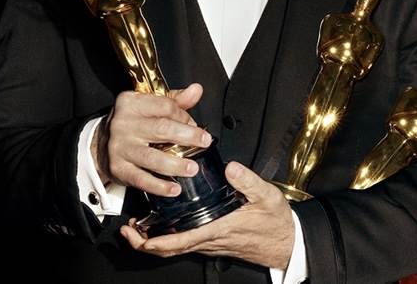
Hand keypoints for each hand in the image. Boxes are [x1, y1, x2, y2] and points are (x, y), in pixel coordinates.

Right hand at [92, 83, 211, 196]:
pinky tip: (174, 188)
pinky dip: (159, 186)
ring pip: (151, 157)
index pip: (164, 107)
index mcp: (132, 103)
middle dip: (187, 136)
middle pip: (160, 129)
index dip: (184, 116)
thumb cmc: (132, 122)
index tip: (196, 126)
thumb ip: (175, 100)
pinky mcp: (119, 168)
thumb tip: (196, 90)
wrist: (100, 143)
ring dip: (175, 164)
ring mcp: (120, 147)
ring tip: (192, 168)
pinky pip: (141, 179)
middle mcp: (123, 123)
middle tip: (205, 142)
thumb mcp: (149, 105)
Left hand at [120, 161, 294, 269]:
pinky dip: (170, 236)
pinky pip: (186, 242)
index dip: (153, 241)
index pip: (178, 241)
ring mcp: (210, 243)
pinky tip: (167, 221)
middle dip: (144, 243)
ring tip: (140, 225)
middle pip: (170, 249)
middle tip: (128, 230)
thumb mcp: (266, 196)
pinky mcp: (214, 240)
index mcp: (217, 229)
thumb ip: (247, 180)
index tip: (136, 232)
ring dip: (155, 240)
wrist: (287, 242)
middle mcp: (209, 240)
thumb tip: (230, 167)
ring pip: (176, 247)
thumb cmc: (276, 222)